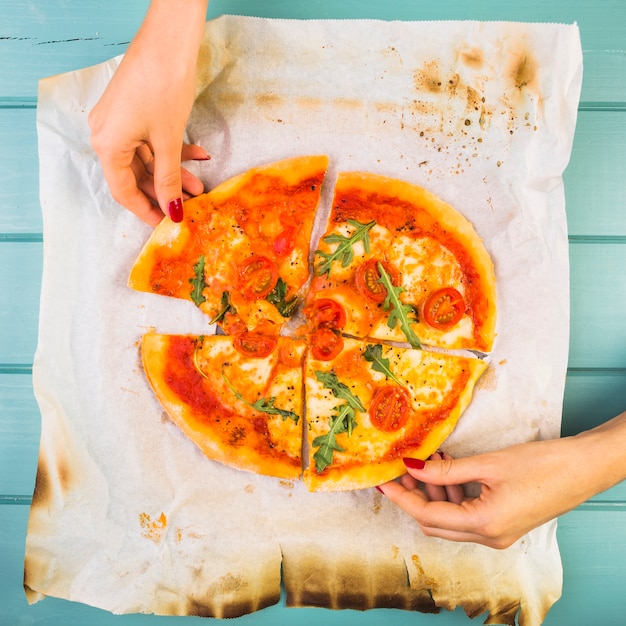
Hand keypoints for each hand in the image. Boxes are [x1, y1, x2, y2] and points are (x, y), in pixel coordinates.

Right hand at [89, 0, 208, 225]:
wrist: (168, 39)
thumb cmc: (163, 87)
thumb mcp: (168, 141)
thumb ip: (169, 180)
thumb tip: (173, 211)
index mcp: (107, 146)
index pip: (124, 192)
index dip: (147, 211)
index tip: (167, 225)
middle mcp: (106, 135)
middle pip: (136, 176)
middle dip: (166, 191)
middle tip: (191, 205)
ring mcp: (118, 122)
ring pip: (147, 159)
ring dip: (174, 172)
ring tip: (201, 185)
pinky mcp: (132, 111)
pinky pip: (150, 141)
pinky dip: (172, 150)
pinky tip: (197, 154)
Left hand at [378, 412, 625, 548]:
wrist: (584, 468)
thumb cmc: (543, 465)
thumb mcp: (488, 464)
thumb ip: (446, 469)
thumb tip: (412, 467)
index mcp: (484, 525)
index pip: (428, 515)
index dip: (402, 497)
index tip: (382, 481)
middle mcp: (488, 537)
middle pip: (435, 521)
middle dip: (415, 495)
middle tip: (402, 467)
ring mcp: (497, 533)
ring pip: (450, 517)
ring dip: (435, 491)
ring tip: (430, 460)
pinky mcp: (503, 524)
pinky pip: (466, 513)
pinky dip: (453, 492)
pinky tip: (448, 467)